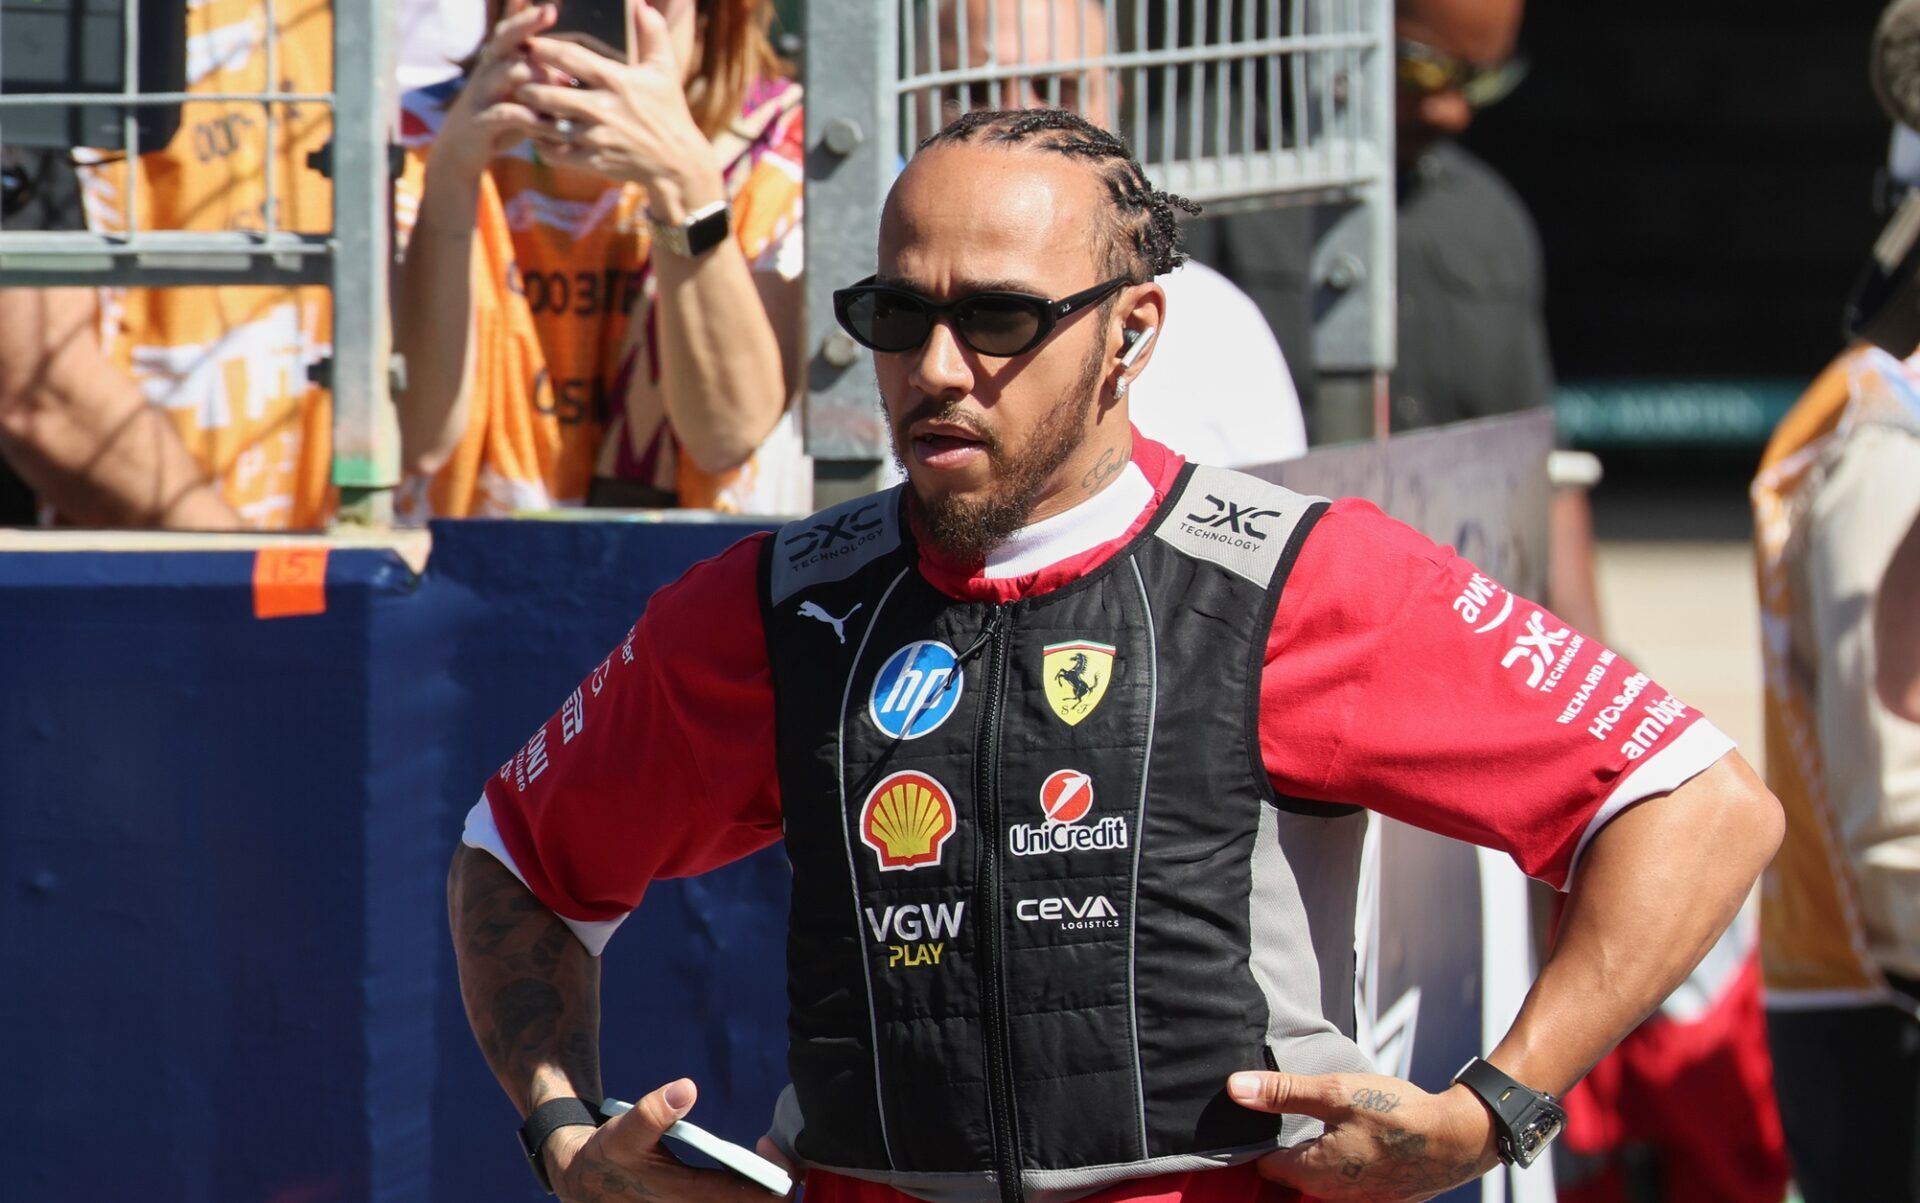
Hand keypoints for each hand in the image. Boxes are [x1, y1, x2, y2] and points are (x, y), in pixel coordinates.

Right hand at [430, 0, 563, 181]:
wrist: (460, 153)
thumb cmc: (498, 121)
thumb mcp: (517, 98)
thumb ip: (538, 84)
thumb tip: (570, 74)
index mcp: (497, 62)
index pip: (511, 29)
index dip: (524, 12)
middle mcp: (486, 70)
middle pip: (505, 38)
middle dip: (527, 23)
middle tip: (550, 9)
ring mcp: (481, 93)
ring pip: (509, 72)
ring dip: (539, 76)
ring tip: (567, 83)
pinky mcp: (479, 121)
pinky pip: (507, 113)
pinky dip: (530, 117)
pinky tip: (549, 122)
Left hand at [516, 3, 723, 215]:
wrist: (677, 162)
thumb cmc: (669, 111)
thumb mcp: (665, 69)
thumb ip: (653, 33)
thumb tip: (641, 3)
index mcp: (617, 80)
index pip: (570, 57)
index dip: (543, 47)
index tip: (526, 43)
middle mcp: (603, 108)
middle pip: (549, 93)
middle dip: (527, 86)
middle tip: (515, 79)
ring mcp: (597, 137)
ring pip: (547, 126)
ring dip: (529, 117)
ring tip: (519, 107)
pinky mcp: (594, 161)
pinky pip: (555, 152)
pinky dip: (542, 145)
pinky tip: (538, 137)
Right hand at [547, 1078, 795, 1201]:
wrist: (582, 1180)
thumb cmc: (607, 1156)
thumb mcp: (623, 1132)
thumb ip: (652, 1113)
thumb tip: (686, 1089)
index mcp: (688, 1198)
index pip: (752, 1200)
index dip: (778, 1181)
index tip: (776, 1149)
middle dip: (776, 1185)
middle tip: (776, 1152)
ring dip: (762, 1189)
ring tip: (766, 1159)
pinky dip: (746, 1192)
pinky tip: (748, 1170)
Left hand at [1226, 1070, 1498, 1202]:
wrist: (1459, 1137)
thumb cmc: (1397, 1113)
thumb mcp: (1335, 1092)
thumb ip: (1283, 1093)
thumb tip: (1235, 1089)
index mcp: (1313, 1173)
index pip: (1266, 1166)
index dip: (1261, 1140)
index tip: (1266, 1116)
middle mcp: (1332, 1197)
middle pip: (1292, 1177)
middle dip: (1289, 1150)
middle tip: (1294, 1118)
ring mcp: (1359, 1201)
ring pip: (1321, 1181)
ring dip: (1318, 1157)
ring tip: (1327, 1128)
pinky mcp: (1381, 1198)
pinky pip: (1348, 1184)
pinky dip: (1346, 1164)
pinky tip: (1357, 1141)